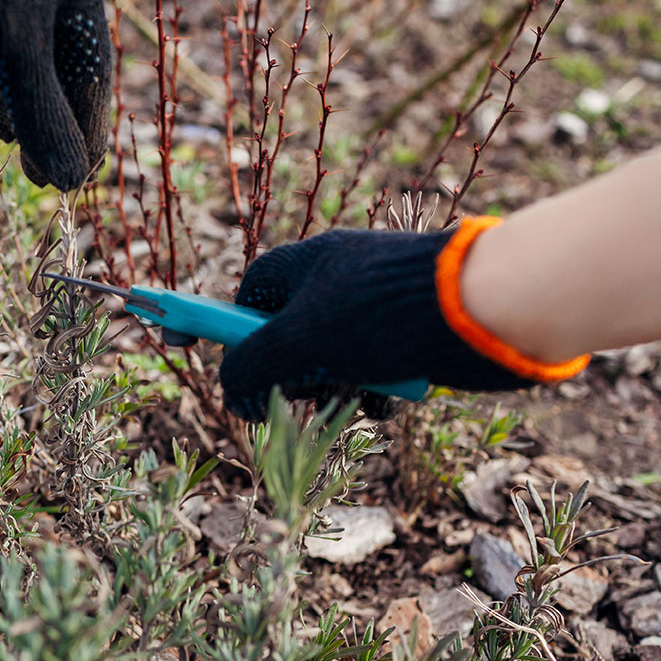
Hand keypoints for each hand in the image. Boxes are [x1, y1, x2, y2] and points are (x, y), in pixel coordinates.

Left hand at [0, 0, 110, 190]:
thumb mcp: (19, 55)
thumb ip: (45, 118)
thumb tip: (71, 180)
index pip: (91, 68)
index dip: (86, 127)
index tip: (78, 175)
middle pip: (53, 66)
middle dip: (45, 121)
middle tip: (37, 174)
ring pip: (14, 56)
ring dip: (13, 102)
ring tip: (6, 141)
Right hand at [218, 222, 588, 420]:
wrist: (483, 310)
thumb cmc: (382, 313)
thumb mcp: (300, 341)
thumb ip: (250, 367)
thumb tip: (232, 394)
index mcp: (303, 266)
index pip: (241, 297)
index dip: (211, 324)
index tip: (177, 343)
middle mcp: (335, 283)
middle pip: (284, 338)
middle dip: (288, 373)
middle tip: (297, 391)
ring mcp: (373, 309)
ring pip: (329, 362)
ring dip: (334, 388)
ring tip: (355, 393)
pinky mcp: (407, 334)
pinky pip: (371, 370)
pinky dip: (374, 390)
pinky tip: (390, 393)